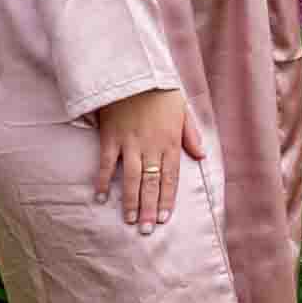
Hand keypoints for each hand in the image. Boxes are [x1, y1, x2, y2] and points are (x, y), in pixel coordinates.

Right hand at [92, 87, 203, 232]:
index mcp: (171, 141)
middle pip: (151, 183)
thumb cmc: (160, 90)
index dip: (167, 199)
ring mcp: (130, 143)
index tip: (164, 219)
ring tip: (130, 221)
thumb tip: (201, 156)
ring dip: (130, 202)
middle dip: (149, 208)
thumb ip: (191, 134)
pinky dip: (102, 181)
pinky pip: (106, 164)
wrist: (134, 72)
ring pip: (131, 179)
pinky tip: (100, 197)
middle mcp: (152, 146)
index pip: (171, 177)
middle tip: (147, 231)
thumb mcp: (183, 109)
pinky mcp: (110, 137)